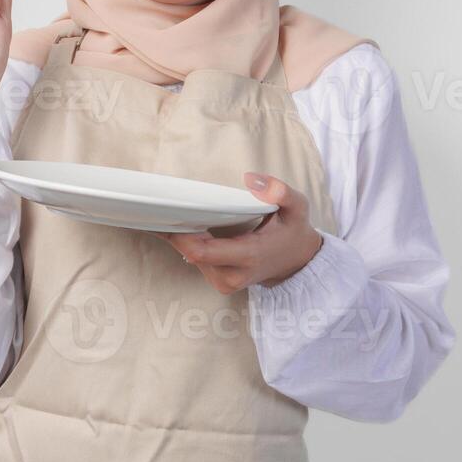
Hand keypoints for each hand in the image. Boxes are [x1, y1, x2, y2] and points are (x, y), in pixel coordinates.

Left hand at [153, 172, 323, 293]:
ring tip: (176, 213)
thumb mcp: (297, 208)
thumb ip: (281, 192)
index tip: (170, 213)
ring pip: (190, 257)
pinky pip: (196, 260)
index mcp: (249, 256)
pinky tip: (188, 225)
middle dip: (175, 231)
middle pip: (190, 253)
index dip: (180, 235)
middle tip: (163, 206)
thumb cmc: (293, 231)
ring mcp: (224, 282)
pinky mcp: (219, 281)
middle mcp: (233, 275)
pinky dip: (189, 242)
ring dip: (182, 236)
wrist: (297, 261)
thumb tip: (251, 179)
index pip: (201, 252)